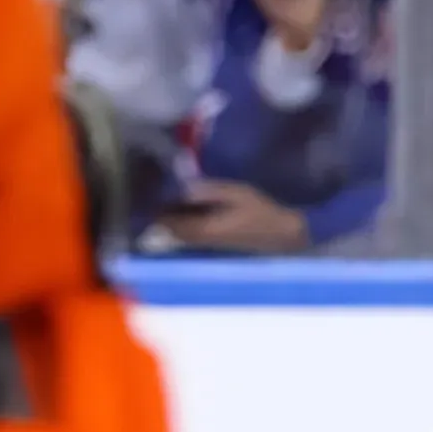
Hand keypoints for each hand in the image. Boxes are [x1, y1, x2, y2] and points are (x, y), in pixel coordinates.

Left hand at [156, 178, 311, 254]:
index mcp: (205, 228)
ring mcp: (209, 244)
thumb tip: (183, 187)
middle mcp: (202, 240)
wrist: (281, 233)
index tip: (151, 191)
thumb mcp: (235, 193)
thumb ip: (208, 191)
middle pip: (172, 231)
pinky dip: (185, 224)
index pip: (171, 222)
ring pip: (180, 236)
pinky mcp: (216, 243)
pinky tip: (189, 210)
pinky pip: (191, 235)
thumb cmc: (261, 211)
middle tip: (156, 195)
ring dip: (173, 221)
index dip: (158, 209)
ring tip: (169, 200)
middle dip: (162, 216)